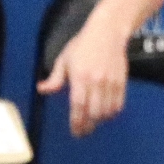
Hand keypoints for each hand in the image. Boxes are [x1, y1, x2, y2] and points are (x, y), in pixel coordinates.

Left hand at [36, 18, 129, 137]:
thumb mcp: (64, 59)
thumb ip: (55, 78)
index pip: (78, 105)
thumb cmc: (83, 45)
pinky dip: (112, 112)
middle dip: (88, 125)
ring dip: (100, 120)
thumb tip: (42, 89)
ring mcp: (110, 82)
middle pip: (94, 112)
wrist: (107, 33)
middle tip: (83, 131)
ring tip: (93, 121)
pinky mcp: (121, 82)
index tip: (75, 131)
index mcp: (80, 76)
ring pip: (107, 111)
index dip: (76, 122)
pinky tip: (105, 113)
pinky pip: (118, 104)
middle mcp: (96, 81)